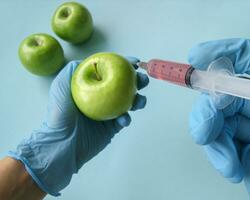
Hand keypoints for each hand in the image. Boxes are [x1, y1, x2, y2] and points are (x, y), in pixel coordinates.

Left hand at [8, 58, 148, 195]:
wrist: (61, 142)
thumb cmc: (59, 113)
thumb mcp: (61, 85)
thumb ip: (73, 69)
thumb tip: (92, 60)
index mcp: (93, 86)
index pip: (111, 72)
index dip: (125, 66)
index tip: (135, 63)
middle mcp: (102, 97)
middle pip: (125, 85)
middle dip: (138, 81)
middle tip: (143, 80)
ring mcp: (109, 112)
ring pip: (129, 102)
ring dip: (138, 100)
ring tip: (139, 101)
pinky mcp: (112, 127)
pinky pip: (124, 120)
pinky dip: (127, 118)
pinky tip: (123, 119)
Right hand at [188, 39, 249, 198]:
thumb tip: (219, 93)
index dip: (229, 51)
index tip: (199, 57)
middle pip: (229, 89)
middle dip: (210, 107)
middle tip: (205, 126)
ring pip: (217, 115)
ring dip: (212, 135)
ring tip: (225, 158)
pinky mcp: (242, 147)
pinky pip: (218, 139)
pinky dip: (218, 153)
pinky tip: (231, 167)